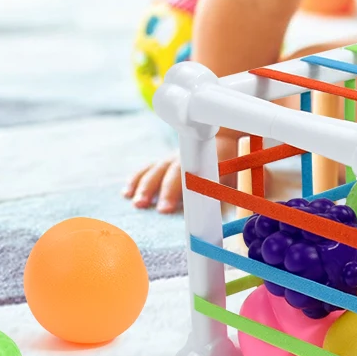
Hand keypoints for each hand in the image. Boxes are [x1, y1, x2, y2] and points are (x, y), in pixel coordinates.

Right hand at [122, 133, 239, 212]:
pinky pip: (148, 168)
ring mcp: (173, 158)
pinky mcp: (164, 162)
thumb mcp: (229, 181)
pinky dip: (136, 179)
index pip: (196, 175)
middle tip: (160, 210)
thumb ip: (221, 195)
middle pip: (174, 171)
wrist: (222, 140)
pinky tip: (127, 192)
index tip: (172, 206)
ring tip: (137, 203)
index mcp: (206, 163)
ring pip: (158, 169)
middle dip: (166, 191)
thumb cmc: (227, 168)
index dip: (186, 189)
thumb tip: (214, 215)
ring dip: (146, 186)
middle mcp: (188, 159)